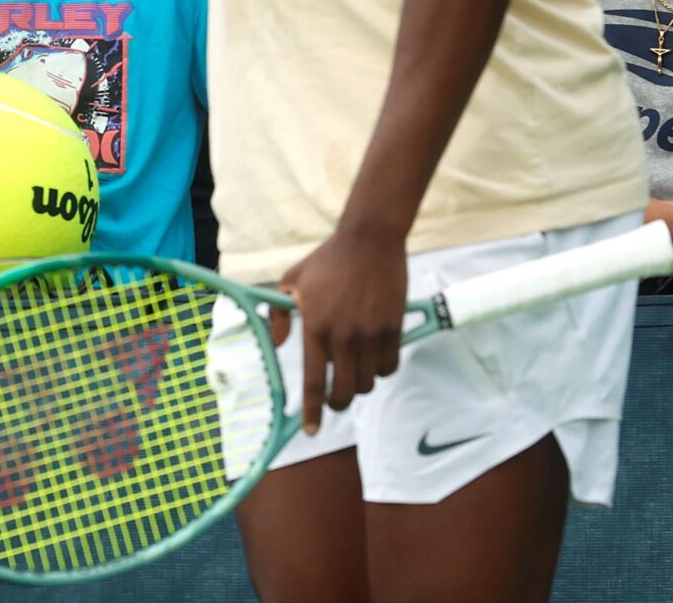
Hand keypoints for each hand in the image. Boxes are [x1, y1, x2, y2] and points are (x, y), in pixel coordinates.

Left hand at [280, 223, 406, 433]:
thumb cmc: (327, 261)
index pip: (312, 380)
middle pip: (344, 391)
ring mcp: (370, 334)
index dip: (312, 411)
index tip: (310, 431)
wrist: (368, 241)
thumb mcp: (291, 280)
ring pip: (368, 382)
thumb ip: (279, 314)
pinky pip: (389, 367)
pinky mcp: (393, 329)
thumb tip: (279, 345)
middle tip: (335, 399)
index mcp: (314, 326)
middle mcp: (342, 335)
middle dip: (338, 403)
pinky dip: (381, 370)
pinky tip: (374, 359)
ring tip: (353, 370)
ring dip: (360, 384)